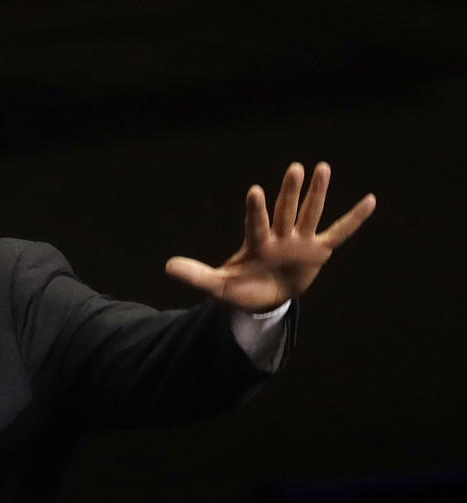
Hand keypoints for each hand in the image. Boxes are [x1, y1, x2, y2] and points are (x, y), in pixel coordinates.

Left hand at [165, 162, 375, 312]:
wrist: (262, 300)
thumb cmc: (240, 289)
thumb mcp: (217, 286)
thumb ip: (196, 275)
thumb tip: (167, 266)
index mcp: (256, 244)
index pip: (256, 224)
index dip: (255, 210)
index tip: (255, 190)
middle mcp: (279, 237)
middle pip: (285, 211)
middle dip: (290, 192)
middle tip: (295, 167)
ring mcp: (299, 242)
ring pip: (309, 214)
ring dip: (316, 194)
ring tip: (321, 167)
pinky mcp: (317, 252)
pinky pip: (339, 233)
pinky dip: (353, 219)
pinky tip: (369, 200)